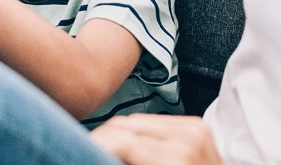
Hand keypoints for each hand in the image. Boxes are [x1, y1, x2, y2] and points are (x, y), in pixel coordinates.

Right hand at [88, 114, 220, 164]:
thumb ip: (124, 161)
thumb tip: (95, 155)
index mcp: (173, 162)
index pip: (121, 139)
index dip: (96, 143)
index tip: (83, 150)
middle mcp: (185, 141)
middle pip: (125, 124)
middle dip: (104, 138)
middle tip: (91, 151)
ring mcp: (194, 130)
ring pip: (137, 120)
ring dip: (121, 134)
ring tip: (111, 150)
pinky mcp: (198, 126)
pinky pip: (156, 121)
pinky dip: (142, 132)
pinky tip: (135, 146)